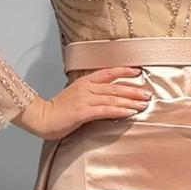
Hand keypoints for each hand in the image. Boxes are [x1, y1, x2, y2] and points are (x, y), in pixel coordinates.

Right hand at [12, 67, 151, 139]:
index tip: (138, 72)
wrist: (42, 118)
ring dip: (131, 101)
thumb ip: (90, 96)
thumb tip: (107, 99)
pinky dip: (120, 111)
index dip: (124, 71)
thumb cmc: (58, 111)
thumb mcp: (76, 98)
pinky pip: (106, 110)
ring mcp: (85, 99)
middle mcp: (87, 88)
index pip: (108, 73)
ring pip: (113, 98)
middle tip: (148, 94)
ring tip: (144, 104)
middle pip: (115, 87)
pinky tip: (130, 112)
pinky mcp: (84, 112)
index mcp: (85, 82)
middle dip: (134, 90)